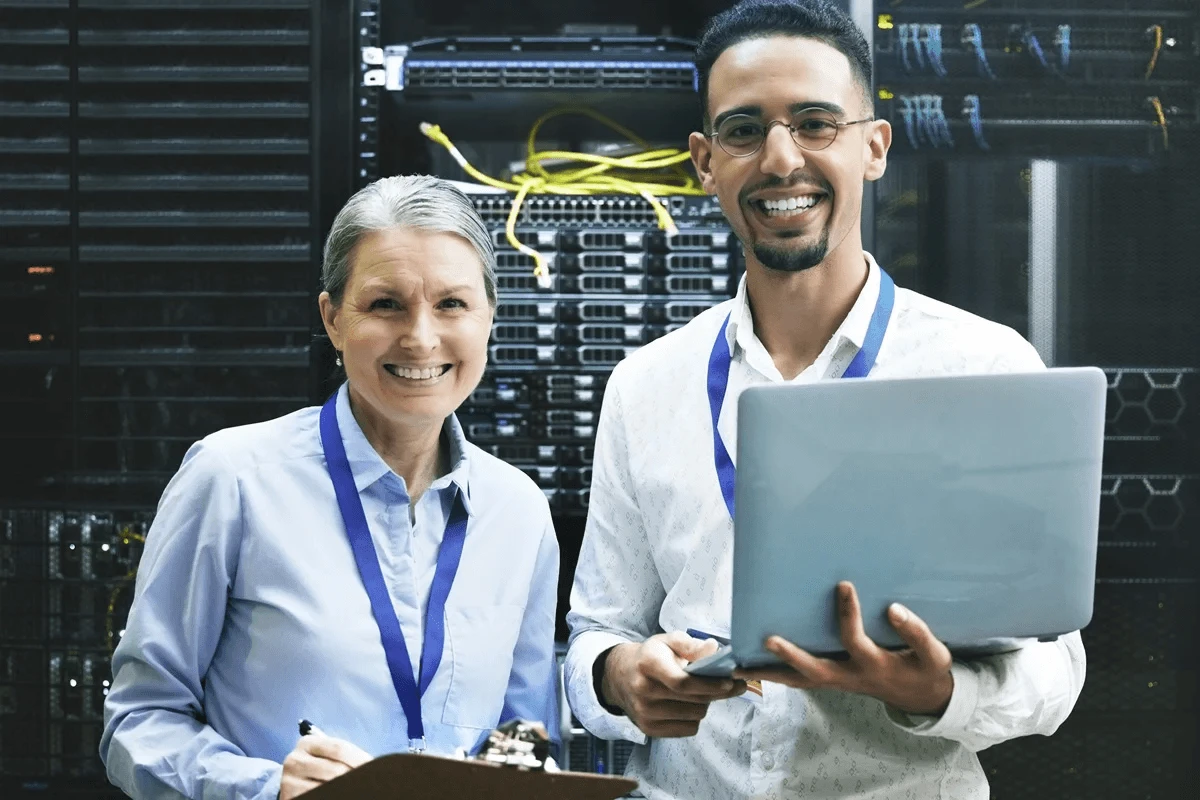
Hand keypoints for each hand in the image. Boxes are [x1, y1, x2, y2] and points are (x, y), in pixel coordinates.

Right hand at [280, 728, 372, 798]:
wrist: (292, 783)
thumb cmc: (318, 766)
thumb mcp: (327, 755)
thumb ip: (345, 756)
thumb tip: (371, 763)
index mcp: (307, 743)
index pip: (340, 748)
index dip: (360, 758)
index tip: (375, 766)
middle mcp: (295, 760)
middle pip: (336, 770)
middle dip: (356, 776)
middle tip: (370, 780)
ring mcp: (289, 781)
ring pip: (328, 787)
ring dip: (347, 788)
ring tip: (359, 788)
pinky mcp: (290, 797)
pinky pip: (318, 796)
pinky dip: (335, 796)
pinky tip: (344, 795)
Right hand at [601, 631, 746, 736]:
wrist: (620, 677)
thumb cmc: (650, 657)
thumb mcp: (667, 641)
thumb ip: (691, 644)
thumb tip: (714, 649)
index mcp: (648, 664)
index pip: (682, 682)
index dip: (709, 685)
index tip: (730, 683)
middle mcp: (643, 690)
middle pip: (693, 701)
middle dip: (716, 693)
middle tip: (730, 685)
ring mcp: (645, 713)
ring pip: (695, 716)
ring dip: (705, 704)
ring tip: (701, 692)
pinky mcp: (649, 729)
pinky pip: (688, 729)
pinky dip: (694, 718)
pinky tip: (688, 704)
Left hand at [734, 582, 954, 715]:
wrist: (923, 697)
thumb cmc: (926, 669)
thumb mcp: (934, 653)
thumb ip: (916, 632)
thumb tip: (894, 609)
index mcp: (876, 666)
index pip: (856, 640)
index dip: (849, 614)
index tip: (844, 585)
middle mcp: (852, 677)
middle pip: (816, 671)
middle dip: (792, 656)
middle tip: (767, 638)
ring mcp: (840, 682)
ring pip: (801, 681)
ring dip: (772, 673)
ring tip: (739, 666)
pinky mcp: (833, 682)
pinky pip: (801, 680)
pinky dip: (778, 674)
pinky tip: (753, 666)